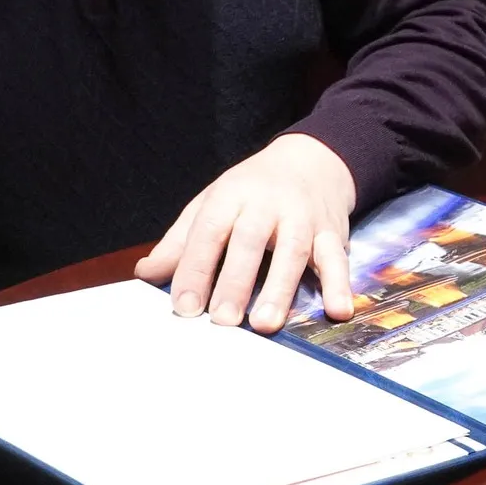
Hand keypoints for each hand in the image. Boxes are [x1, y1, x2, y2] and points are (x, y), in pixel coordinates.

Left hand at [135, 132, 356, 332]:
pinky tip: (339, 310)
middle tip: (223, 321)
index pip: (209, 231)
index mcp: (231, 196)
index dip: (195, 268)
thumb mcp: (213, 202)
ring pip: (293, 251)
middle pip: (250, 241)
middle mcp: (268, 204)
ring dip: (281, 288)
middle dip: (235, 281)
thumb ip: (181, 241)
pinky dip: (340, 285)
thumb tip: (145, 274)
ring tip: (266, 324)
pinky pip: (336, 259)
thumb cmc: (253, 190)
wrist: (313, 160)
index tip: (184, 307)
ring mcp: (303, 217)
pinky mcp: (332, 232)